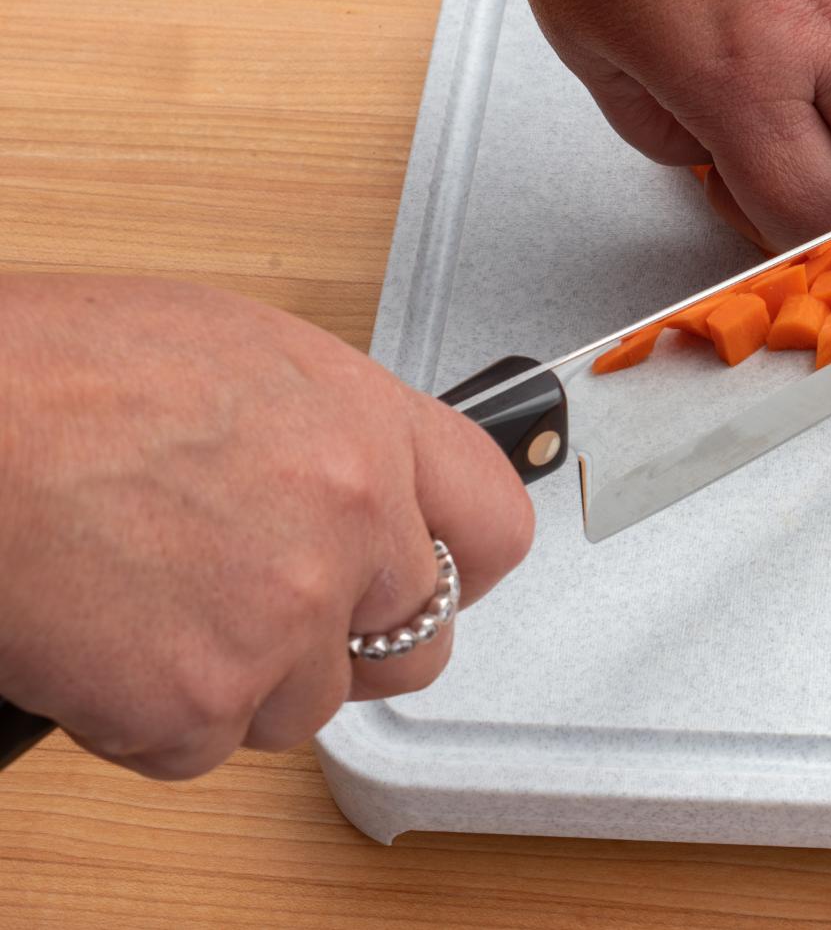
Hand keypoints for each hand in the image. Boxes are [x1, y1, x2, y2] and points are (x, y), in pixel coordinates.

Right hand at [0, 275, 533, 779]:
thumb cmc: (60, 374)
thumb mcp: (247, 358)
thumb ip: (334, 436)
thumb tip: (368, 488)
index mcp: (371, 432)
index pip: (494, 528)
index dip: (463, 563)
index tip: (433, 577)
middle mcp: (351, 528)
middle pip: (414, 641)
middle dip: (345, 639)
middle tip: (265, 607)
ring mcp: (281, 622)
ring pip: (305, 705)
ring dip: (243, 679)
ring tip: (157, 603)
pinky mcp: (198, 702)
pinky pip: (203, 747)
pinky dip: (152, 718)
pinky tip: (106, 643)